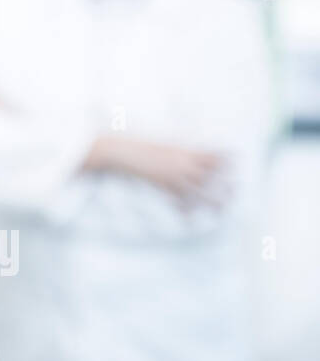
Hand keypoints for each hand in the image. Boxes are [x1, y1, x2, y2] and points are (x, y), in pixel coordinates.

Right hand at [86, 135, 226, 209]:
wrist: (123, 152)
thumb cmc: (142, 145)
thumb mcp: (165, 144)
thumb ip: (181, 149)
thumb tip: (192, 153)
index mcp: (185, 151)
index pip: (212, 155)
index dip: (226, 158)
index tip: (237, 161)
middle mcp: (183, 164)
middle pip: (211, 176)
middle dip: (224, 184)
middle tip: (235, 191)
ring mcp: (174, 176)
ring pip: (198, 191)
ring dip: (211, 201)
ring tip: (221, 210)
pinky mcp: (163, 185)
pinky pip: (179, 200)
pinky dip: (185, 210)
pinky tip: (189, 216)